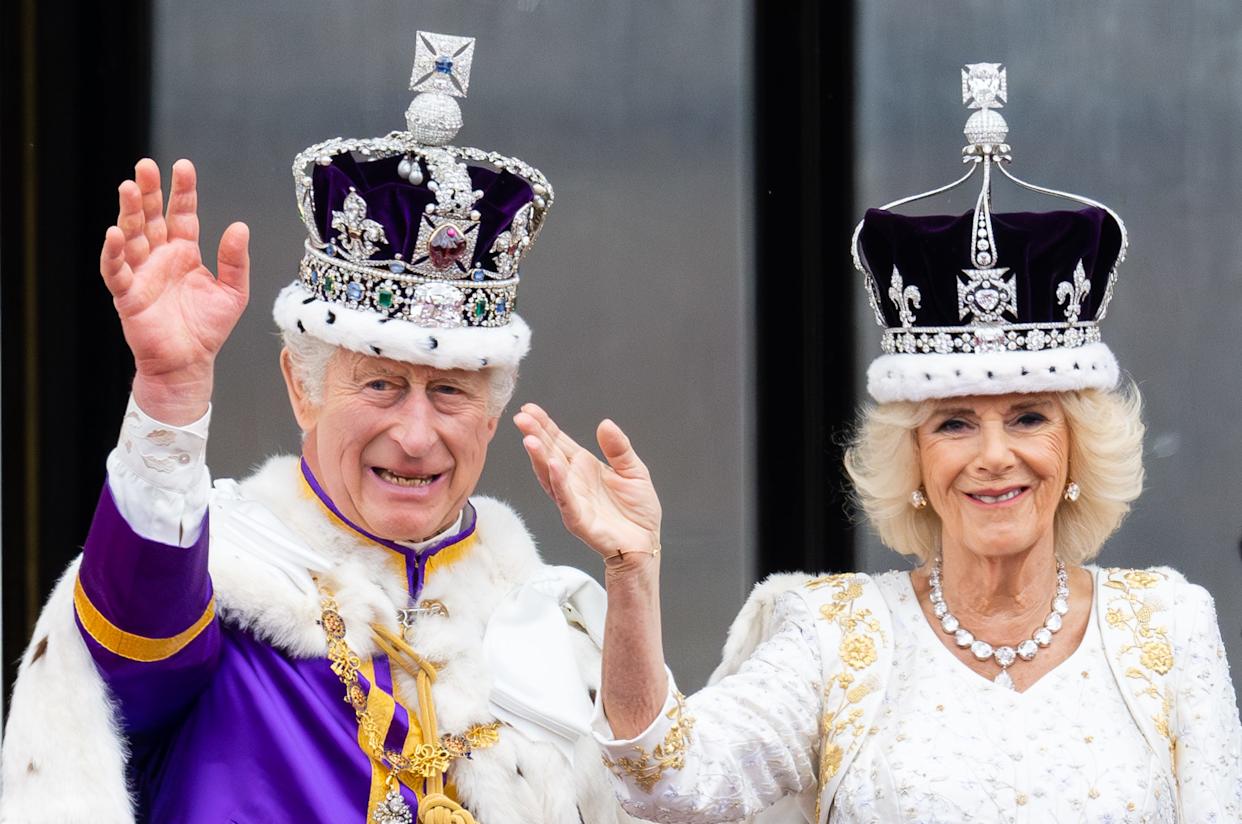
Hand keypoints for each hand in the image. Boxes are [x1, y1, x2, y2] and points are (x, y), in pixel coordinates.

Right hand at [100, 158, 249, 423]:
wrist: (189, 364)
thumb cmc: (208, 330)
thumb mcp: (232, 293)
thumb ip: (235, 261)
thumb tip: (239, 226)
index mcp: (185, 253)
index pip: (182, 214)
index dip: (182, 191)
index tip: (182, 166)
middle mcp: (160, 257)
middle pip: (151, 217)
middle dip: (148, 191)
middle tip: (146, 165)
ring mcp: (142, 274)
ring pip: (131, 236)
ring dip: (128, 212)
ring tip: (128, 187)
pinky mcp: (127, 295)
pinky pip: (116, 270)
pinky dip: (114, 252)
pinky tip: (115, 233)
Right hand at [514, 403, 661, 564]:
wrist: (645, 542)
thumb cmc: (637, 510)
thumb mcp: (634, 470)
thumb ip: (619, 448)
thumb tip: (605, 423)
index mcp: (584, 467)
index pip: (559, 442)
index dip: (545, 425)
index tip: (529, 408)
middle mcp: (573, 481)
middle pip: (549, 454)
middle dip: (535, 436)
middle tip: (521, 418)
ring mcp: (572, 500)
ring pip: (551, 476)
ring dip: (540, 458)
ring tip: (530, 439)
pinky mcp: (578, 519)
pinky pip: (565, 499)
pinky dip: (558, 482)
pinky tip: (553, 465)